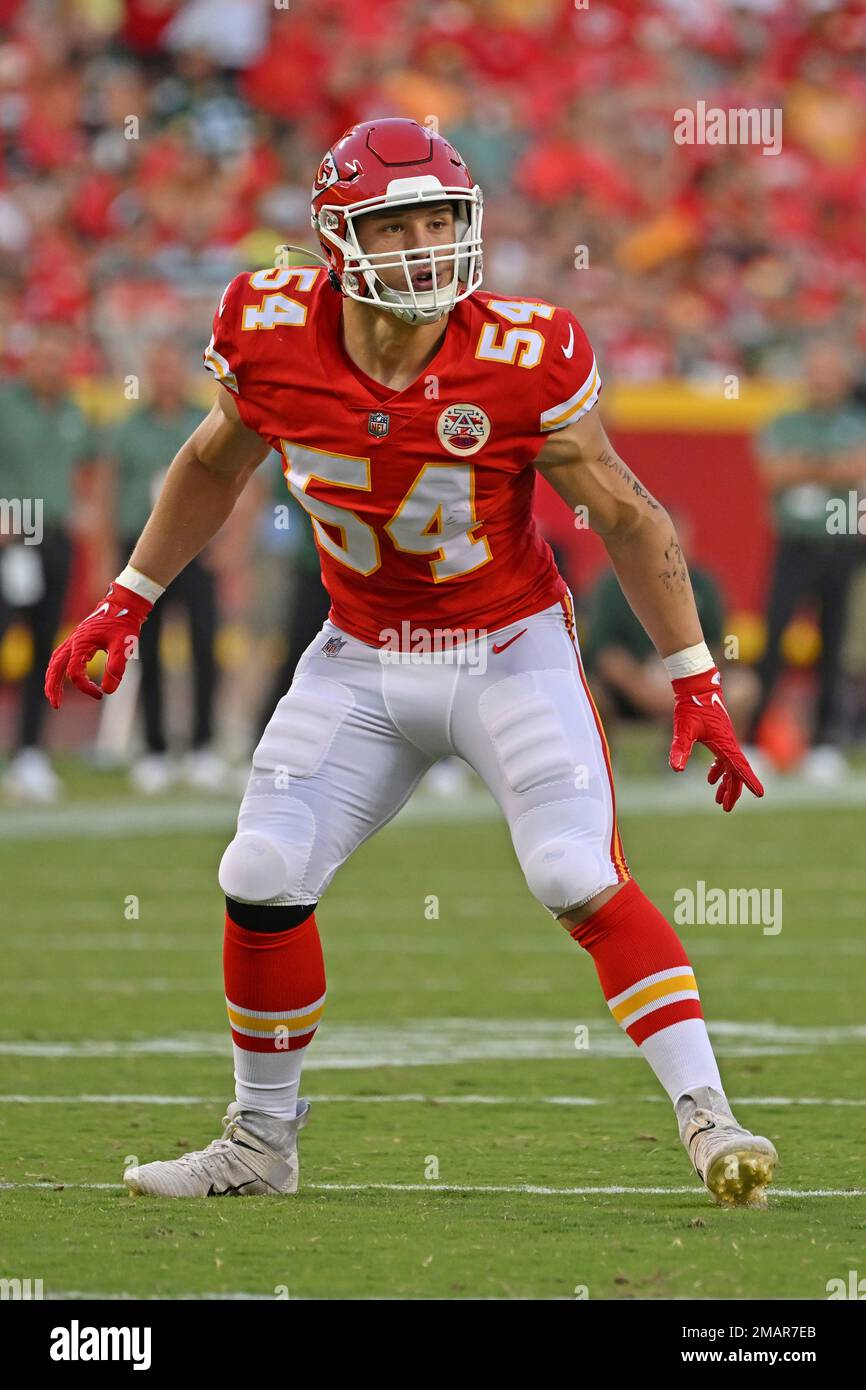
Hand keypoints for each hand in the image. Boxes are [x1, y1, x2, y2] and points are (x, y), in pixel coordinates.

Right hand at [44, 581, 152, 706]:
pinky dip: (58, 669)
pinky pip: (60, 656)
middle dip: (53, 687)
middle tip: (56, 705)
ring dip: (52, 679)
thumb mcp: (124, 647)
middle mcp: (73, 641)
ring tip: (54, 695)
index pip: (75, 673)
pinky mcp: (77, 639)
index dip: (85, 687)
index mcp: (81, 643)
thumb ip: (116, 668)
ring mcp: (73, 639)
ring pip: (55, 662)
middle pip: (55, 668)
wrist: (124, 604)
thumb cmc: (125, 623)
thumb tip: (107, 690)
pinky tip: (61, 677)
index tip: (100, 694)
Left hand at [669, 666, 763, 811]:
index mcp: (725, 743)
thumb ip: (680, 749)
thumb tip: (676, 769)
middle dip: (733, 790)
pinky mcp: (719, 736)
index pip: (740, 767)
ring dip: (726, 783)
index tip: (760, 795)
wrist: (696, 686)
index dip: (749, 782)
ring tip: (719, 800)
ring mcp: (725, 739)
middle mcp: (728, 743)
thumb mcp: (683, 729)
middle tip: (726, 808)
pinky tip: (711, 778)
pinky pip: (724, 757)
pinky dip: (719, 769)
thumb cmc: (691, 706)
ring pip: (730, 766)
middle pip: (735, 771)